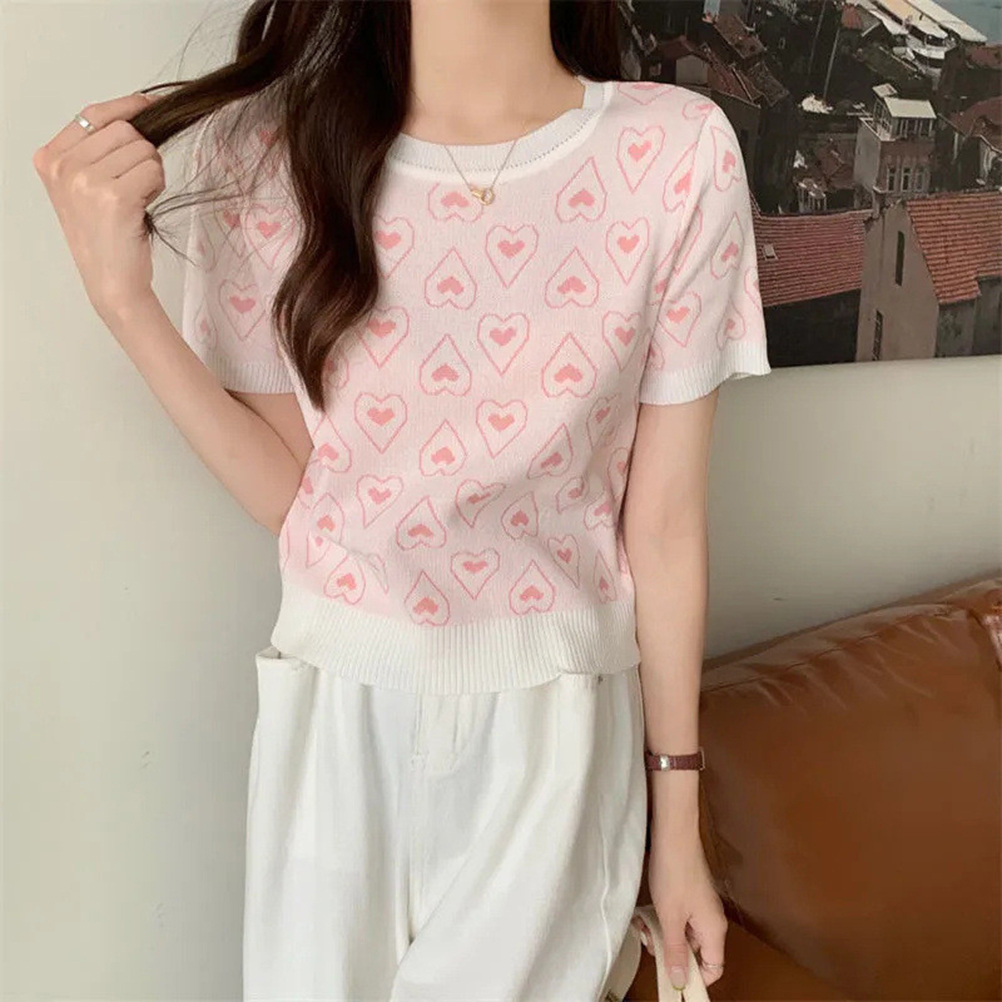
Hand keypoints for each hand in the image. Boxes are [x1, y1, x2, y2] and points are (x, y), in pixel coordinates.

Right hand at [32, 91, 165, 325]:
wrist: (112, 282)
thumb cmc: (104, 236)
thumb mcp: (84, 187)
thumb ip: (97, 150)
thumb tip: (137, 112)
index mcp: (50, 159)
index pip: (92, 115)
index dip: (126, 107)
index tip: (148, 105)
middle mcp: (63, 167)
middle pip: (124, 130)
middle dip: (142, 153)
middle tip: (136, 185)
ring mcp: (87, 181)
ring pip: (143, 149)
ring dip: (152, 171)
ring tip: (137, 199)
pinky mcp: (115, 196)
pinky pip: (154, 169)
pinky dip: (157, 185)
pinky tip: (143, 206)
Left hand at [643, 819, 727, 989]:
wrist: (673, 835)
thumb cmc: (675, 874)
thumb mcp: (670, 917)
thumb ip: (675, 951)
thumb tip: (680, 981)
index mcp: (714, 929)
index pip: (714, 967)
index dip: (696, 977)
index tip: (674, 979)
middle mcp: (711, 920)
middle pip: (695, 951)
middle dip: (671, 952)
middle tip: (649, 942)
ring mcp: (701, 906)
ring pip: (684, 934)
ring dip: (663, 934)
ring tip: (643, 925)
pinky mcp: (690, 894)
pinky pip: (679, 917)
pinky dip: (663, 919)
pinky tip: (645, 914)